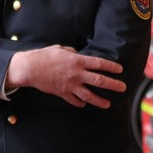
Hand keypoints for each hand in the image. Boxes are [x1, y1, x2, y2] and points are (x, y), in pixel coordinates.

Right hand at [5, 45, 125, 108]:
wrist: (30, 68)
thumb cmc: (45, 56)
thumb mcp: (61, 49)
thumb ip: (73, 52)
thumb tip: (79, 55)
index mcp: (77, 61)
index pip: (99, 64)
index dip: (111, 67)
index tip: (120, 70)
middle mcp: (77, 74)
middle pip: (99, 81)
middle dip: (113, 85)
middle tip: (123, 88)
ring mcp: (70, 85)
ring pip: (89, 95)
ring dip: (100, 101)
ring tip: (108, 104)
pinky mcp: (63, 93)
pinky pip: (74, 100)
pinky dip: (80, 103)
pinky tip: (84, 104)